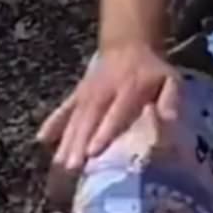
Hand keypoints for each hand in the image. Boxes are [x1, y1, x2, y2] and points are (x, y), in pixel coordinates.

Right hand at [36, 40, 180, 196]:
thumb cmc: (153, 72)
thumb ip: (170, 100)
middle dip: (79, 143)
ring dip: (66, 141)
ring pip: (75, 119)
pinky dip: (52, 123)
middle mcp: (104, 92)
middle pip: (89, 119)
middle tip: (71, 167)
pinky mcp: (77, 95)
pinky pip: (63, 109)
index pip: (116, 113)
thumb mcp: (170, 80)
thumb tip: (170, 120)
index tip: (93, 152)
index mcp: (129, 89)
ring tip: (59, 165)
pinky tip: (41, 140)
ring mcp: (87, 93)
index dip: (104, 132)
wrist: (129, 45)